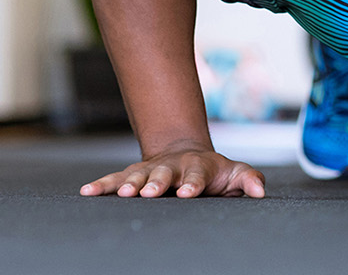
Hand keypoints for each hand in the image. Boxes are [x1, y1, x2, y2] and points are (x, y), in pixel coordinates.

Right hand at [80, 148, 266, 198]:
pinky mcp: (133, 174)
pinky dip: (101, 185)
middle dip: (156, 182)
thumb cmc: (214, 171)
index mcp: (198, 167)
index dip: (193, 183)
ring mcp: (151, 169)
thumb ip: (249, 180)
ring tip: (119, 194)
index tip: (188, 193)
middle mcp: (172, 166)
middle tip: (149, 193)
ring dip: (128, 183)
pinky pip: (115, 179)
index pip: (197, 174)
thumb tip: (260, 192)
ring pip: (137, 175)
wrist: (186, 153)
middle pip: (163, 173)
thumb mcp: (235, 173)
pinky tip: (87, 192)